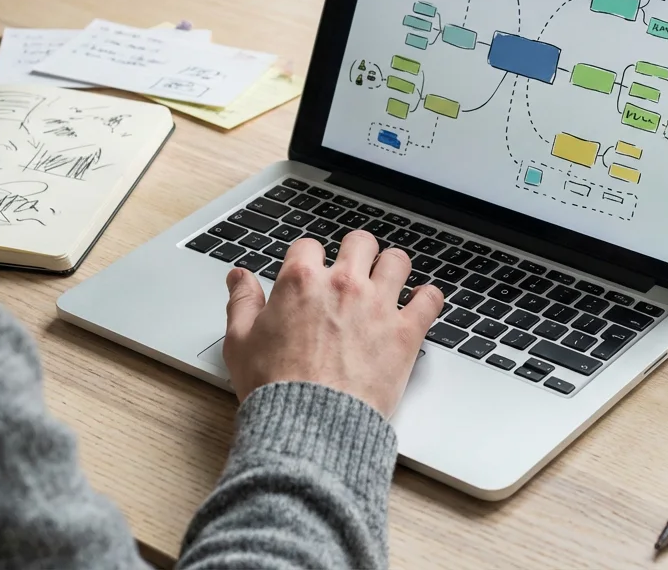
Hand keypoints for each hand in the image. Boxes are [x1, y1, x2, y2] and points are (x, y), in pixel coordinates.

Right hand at [222, 230, 443, 416]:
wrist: (311, 424)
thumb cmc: (275, 388)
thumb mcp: (240, 342)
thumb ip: (242, 302)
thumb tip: (239, 277)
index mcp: (302, 282)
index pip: (309, 246)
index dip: (308, 259)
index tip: (311, 272)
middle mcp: (344, 285)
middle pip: (359, 243)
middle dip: (355, 253)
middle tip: (354, 270)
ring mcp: (378, 306)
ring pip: (397, 261)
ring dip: (392, 268)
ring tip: (388, 280)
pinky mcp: (405, 333)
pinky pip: (429, 299)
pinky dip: (427, 298)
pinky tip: (420, 302)